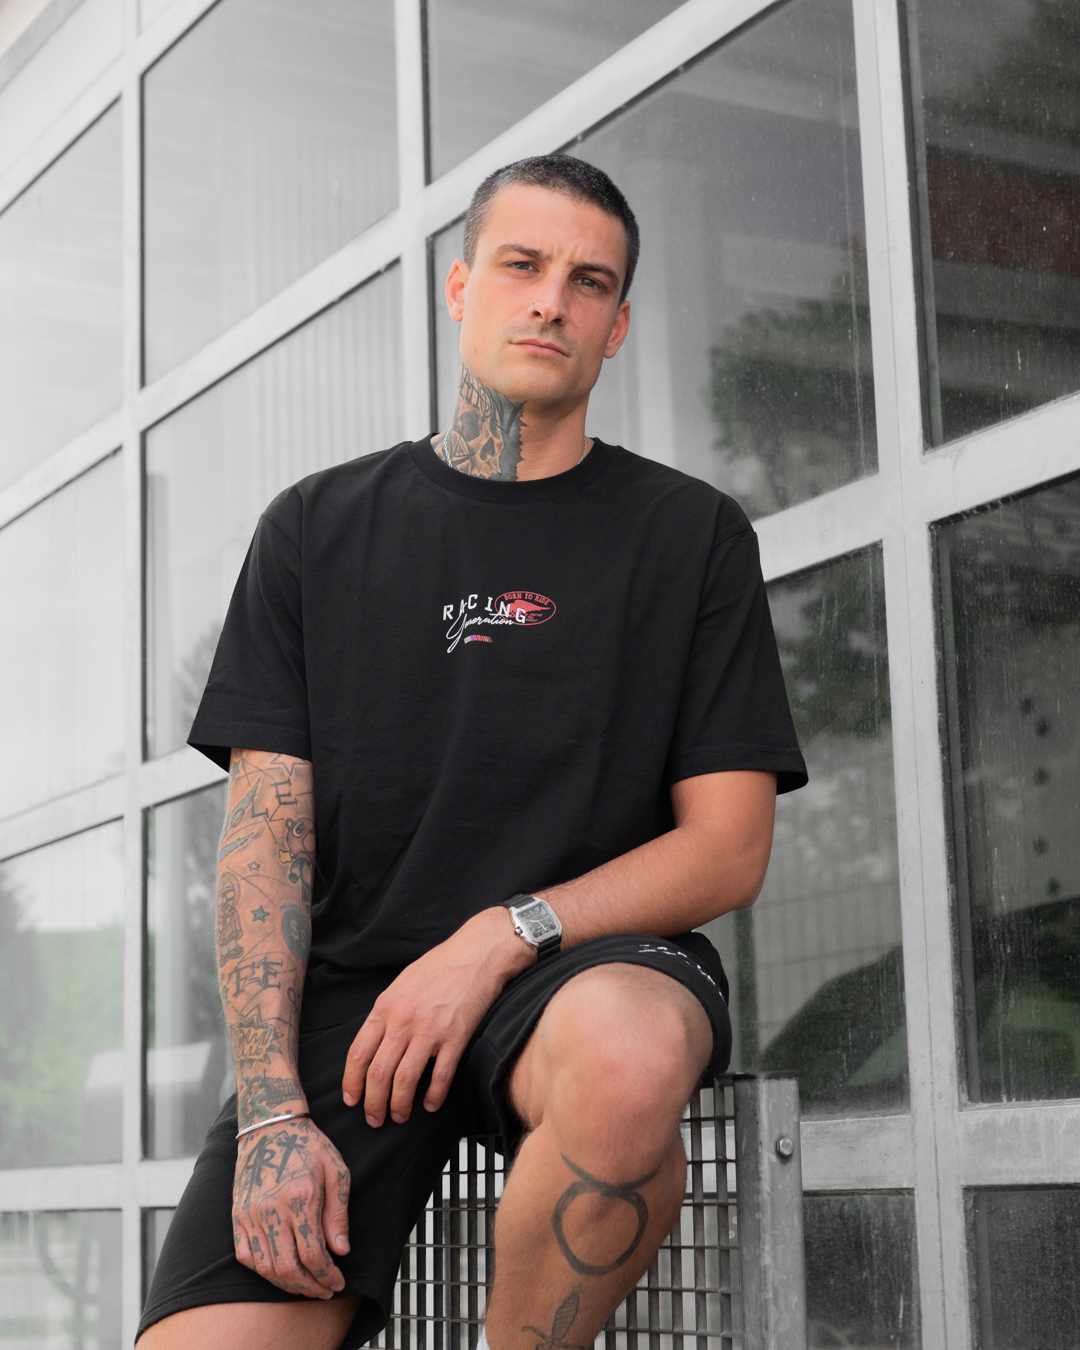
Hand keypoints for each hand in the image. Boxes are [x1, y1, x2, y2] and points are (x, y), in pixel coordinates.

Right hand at [232, 1117, 350, 1298]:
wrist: (269, 1125)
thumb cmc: (308, 1145)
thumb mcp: (336, 1170)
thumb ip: (338, 1213)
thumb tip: (341, 1251)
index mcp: (299, 1197)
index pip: (312, 1254)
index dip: (327, 1275)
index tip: (338, 1281)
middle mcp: (270, 1209)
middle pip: (287, 1268)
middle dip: (309, 1288)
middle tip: (325, 1291)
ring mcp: (249, 1214)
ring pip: (265, 1267)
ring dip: (286, 1285)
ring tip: (306, 1286)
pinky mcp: (237, 1215)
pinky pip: (245, 1255)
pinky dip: (262, 1271)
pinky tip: (279, 1272)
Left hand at [342, 908, 532, 1126]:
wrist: (477, 953)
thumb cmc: (439, 966)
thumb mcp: (401, 983)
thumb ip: (386, 1012)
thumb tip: (374, 1043)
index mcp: (385, 1007)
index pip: (358, 1054)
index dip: (352, 1083)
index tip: (352, 1100)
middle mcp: (403, 1020)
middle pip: (378, 1073)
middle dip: (373, 1103)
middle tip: (374, 1119)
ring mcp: (430, 1029)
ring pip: (405, 1080)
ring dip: (399, 1105)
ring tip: (399, 1116)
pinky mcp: (456, 1036)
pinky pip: (441, 1076)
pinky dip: (434, 1096)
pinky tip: (430, 1105)